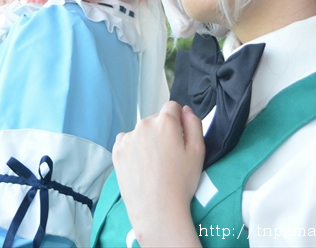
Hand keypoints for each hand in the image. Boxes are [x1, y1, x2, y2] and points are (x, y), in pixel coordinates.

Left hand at [113, 102, 204, 246]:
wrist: (157, 208)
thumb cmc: (181, 182)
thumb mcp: (198, 152)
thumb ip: (194, 125)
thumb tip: (186, 110)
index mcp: (165, 122)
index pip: (173, 107)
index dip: (179, 120)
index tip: (180, 137)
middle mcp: (143, 124)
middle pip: (156, 119)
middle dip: (163, 130)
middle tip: (169, 155)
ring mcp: (127, 137)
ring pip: (141, 130)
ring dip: (148, 139)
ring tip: (154, 163)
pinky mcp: (117, 150)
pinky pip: (127, 141)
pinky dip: (134, 148)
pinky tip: (141, 165)